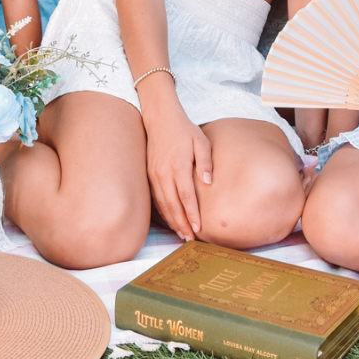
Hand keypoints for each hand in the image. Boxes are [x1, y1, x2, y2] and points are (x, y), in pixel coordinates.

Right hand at [140, 99, 211, 239]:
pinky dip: (163, 212)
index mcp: (178, 165)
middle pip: (173, 205)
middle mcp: (164, 173)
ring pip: (163, 205)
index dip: (192, 214)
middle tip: (191, 239)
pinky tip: (171, 220)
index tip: (199, 228)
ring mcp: (154, 175)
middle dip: (182, 224)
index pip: (186, 196)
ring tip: (182, 234)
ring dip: (172, 221)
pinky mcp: (149, 176)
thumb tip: (209, 182)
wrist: (160, 119)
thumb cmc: (184, 130)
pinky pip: (156, 199)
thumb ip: (206, 162)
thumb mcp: (201, 141)